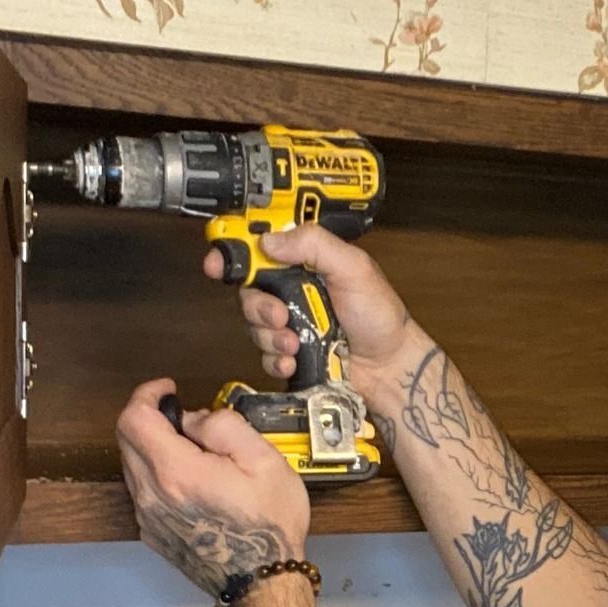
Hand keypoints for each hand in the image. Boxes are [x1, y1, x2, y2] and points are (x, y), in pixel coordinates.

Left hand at [116, 379, 310, 596]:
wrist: (262, 582)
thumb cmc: (269, 525)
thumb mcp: (263, 459)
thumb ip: (223, 426)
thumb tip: (194, 419)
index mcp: (176, 472)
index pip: (133, 418)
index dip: (147, 394)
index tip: (168, 389)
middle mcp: (152, 496)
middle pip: (126, 439)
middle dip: (149, 417)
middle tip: (183, 415)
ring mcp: (149, 518)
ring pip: (132, 465)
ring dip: (153, 446)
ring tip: (194, 451)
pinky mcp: (152, 533)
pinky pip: (143, 490)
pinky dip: (157, 473)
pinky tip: (192, 480)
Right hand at [206, 225, 415, 418]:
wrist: (389, 367)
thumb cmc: (379, 316)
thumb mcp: (354, 269)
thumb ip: (315, 246)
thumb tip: (271, 240)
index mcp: (306, 263)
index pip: (262, 249)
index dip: (235, 252)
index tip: (218, 262)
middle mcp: (294, 291)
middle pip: (249, 291)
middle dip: (259, 306)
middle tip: (280, 315)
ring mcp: (291, 323)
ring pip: (254, 326)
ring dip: (270, 336)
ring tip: (295, 343)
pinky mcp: (290, 353)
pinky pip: (265, 356)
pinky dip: (276, 360)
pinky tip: (294, 361)